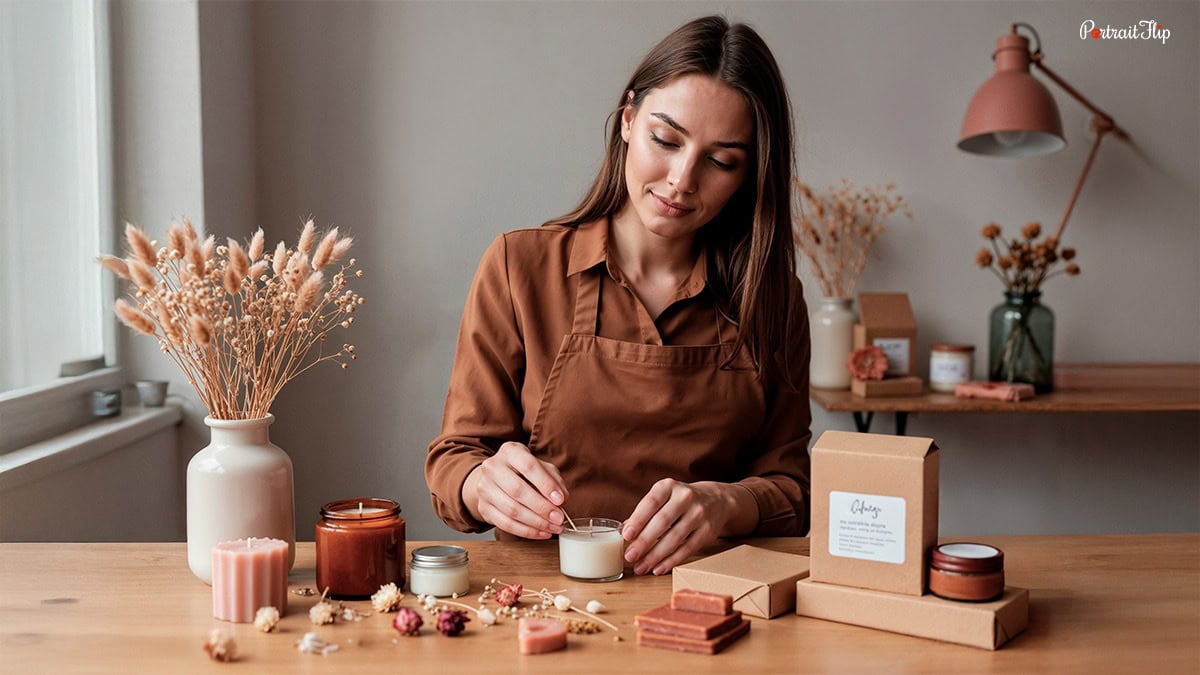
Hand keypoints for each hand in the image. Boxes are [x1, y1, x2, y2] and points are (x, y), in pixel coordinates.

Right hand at [463, 441, 567, 538]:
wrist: (496, 479)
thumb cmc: (524, 472)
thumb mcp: (541, 468)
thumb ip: (554, 479)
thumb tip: (562, 497)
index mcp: (510, 451)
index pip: (528, 466)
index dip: (546, 484)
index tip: (560, 500)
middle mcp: (493, 467)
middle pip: (517, 490)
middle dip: (542, 507)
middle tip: (558, 518)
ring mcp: (485, 488)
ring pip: (511, 510)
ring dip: (536, 522)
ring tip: (553, 527)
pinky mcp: (483, 508)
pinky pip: (505, 524)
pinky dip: (526, 531)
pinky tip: (541, 532)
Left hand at [621, 479, 754, 574]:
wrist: (717, 500)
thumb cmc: (680, 501)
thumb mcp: (663, 497)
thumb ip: (645, 512)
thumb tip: (624, 531)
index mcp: (669, 486)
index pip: (651, 502)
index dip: (638, 519)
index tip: (626, 535)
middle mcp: (685, 497)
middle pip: (662, 522)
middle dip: (644, 542)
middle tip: (630, 556)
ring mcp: (699, 514)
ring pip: (675, 538)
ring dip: (656, 555)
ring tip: (641, 567)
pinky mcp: (708, 531)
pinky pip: (687, 548)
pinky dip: (671, 560)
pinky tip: (659, 568)